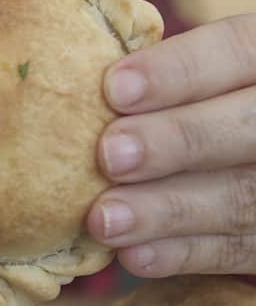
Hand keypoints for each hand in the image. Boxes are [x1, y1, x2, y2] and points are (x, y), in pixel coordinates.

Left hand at [87, 14, 255, 276]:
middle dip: (175, 141)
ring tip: (104, 219)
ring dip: (167, 211)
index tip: (115, 88)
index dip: (178, 70)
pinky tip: (134, 254)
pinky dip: (185, 254)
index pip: (237, 50)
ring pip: (242, 196)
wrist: (237, 149)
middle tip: (108, 155)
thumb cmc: (195, 94)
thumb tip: (68, 79)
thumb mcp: (200, 65)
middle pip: (248, 128)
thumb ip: (158, 70)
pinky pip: (242, 249)